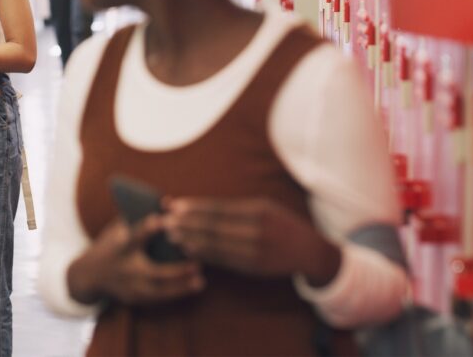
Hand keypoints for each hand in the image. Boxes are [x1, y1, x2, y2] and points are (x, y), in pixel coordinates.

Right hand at [67, 216, 203, 306]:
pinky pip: (157, 299)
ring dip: (181, 287)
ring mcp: (128, 287)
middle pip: (153, 271)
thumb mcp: (118, 228)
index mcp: (121, 246)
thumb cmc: (111, 244)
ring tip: (201, 282)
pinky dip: (175, 294)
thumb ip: (140, 216)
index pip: (135, 236)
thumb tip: (168, 201)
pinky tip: (191, 289)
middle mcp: (125, 268)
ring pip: (159, 291)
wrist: (88, 275)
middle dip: (176, 270)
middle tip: (198, 264)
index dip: (148, 228)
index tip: (162, 219)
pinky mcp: (133, 299)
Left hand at [164, 197, 341, 286]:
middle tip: (165, 221)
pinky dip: (204, 254)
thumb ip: (235, 208)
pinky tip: (190, 250)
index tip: (173, 206)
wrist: (307, 250)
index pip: (218, 208)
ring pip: (216, 244)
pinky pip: (223, 260)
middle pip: (213, 226)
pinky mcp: (253, 266)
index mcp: (258, 209)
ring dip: (191, 239)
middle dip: (186, 223)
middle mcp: (256, 229)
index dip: (194, 208)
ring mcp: (255, 249)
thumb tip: (199, 206)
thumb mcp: (264, 207)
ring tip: (172, 236)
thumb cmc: (279, 224)